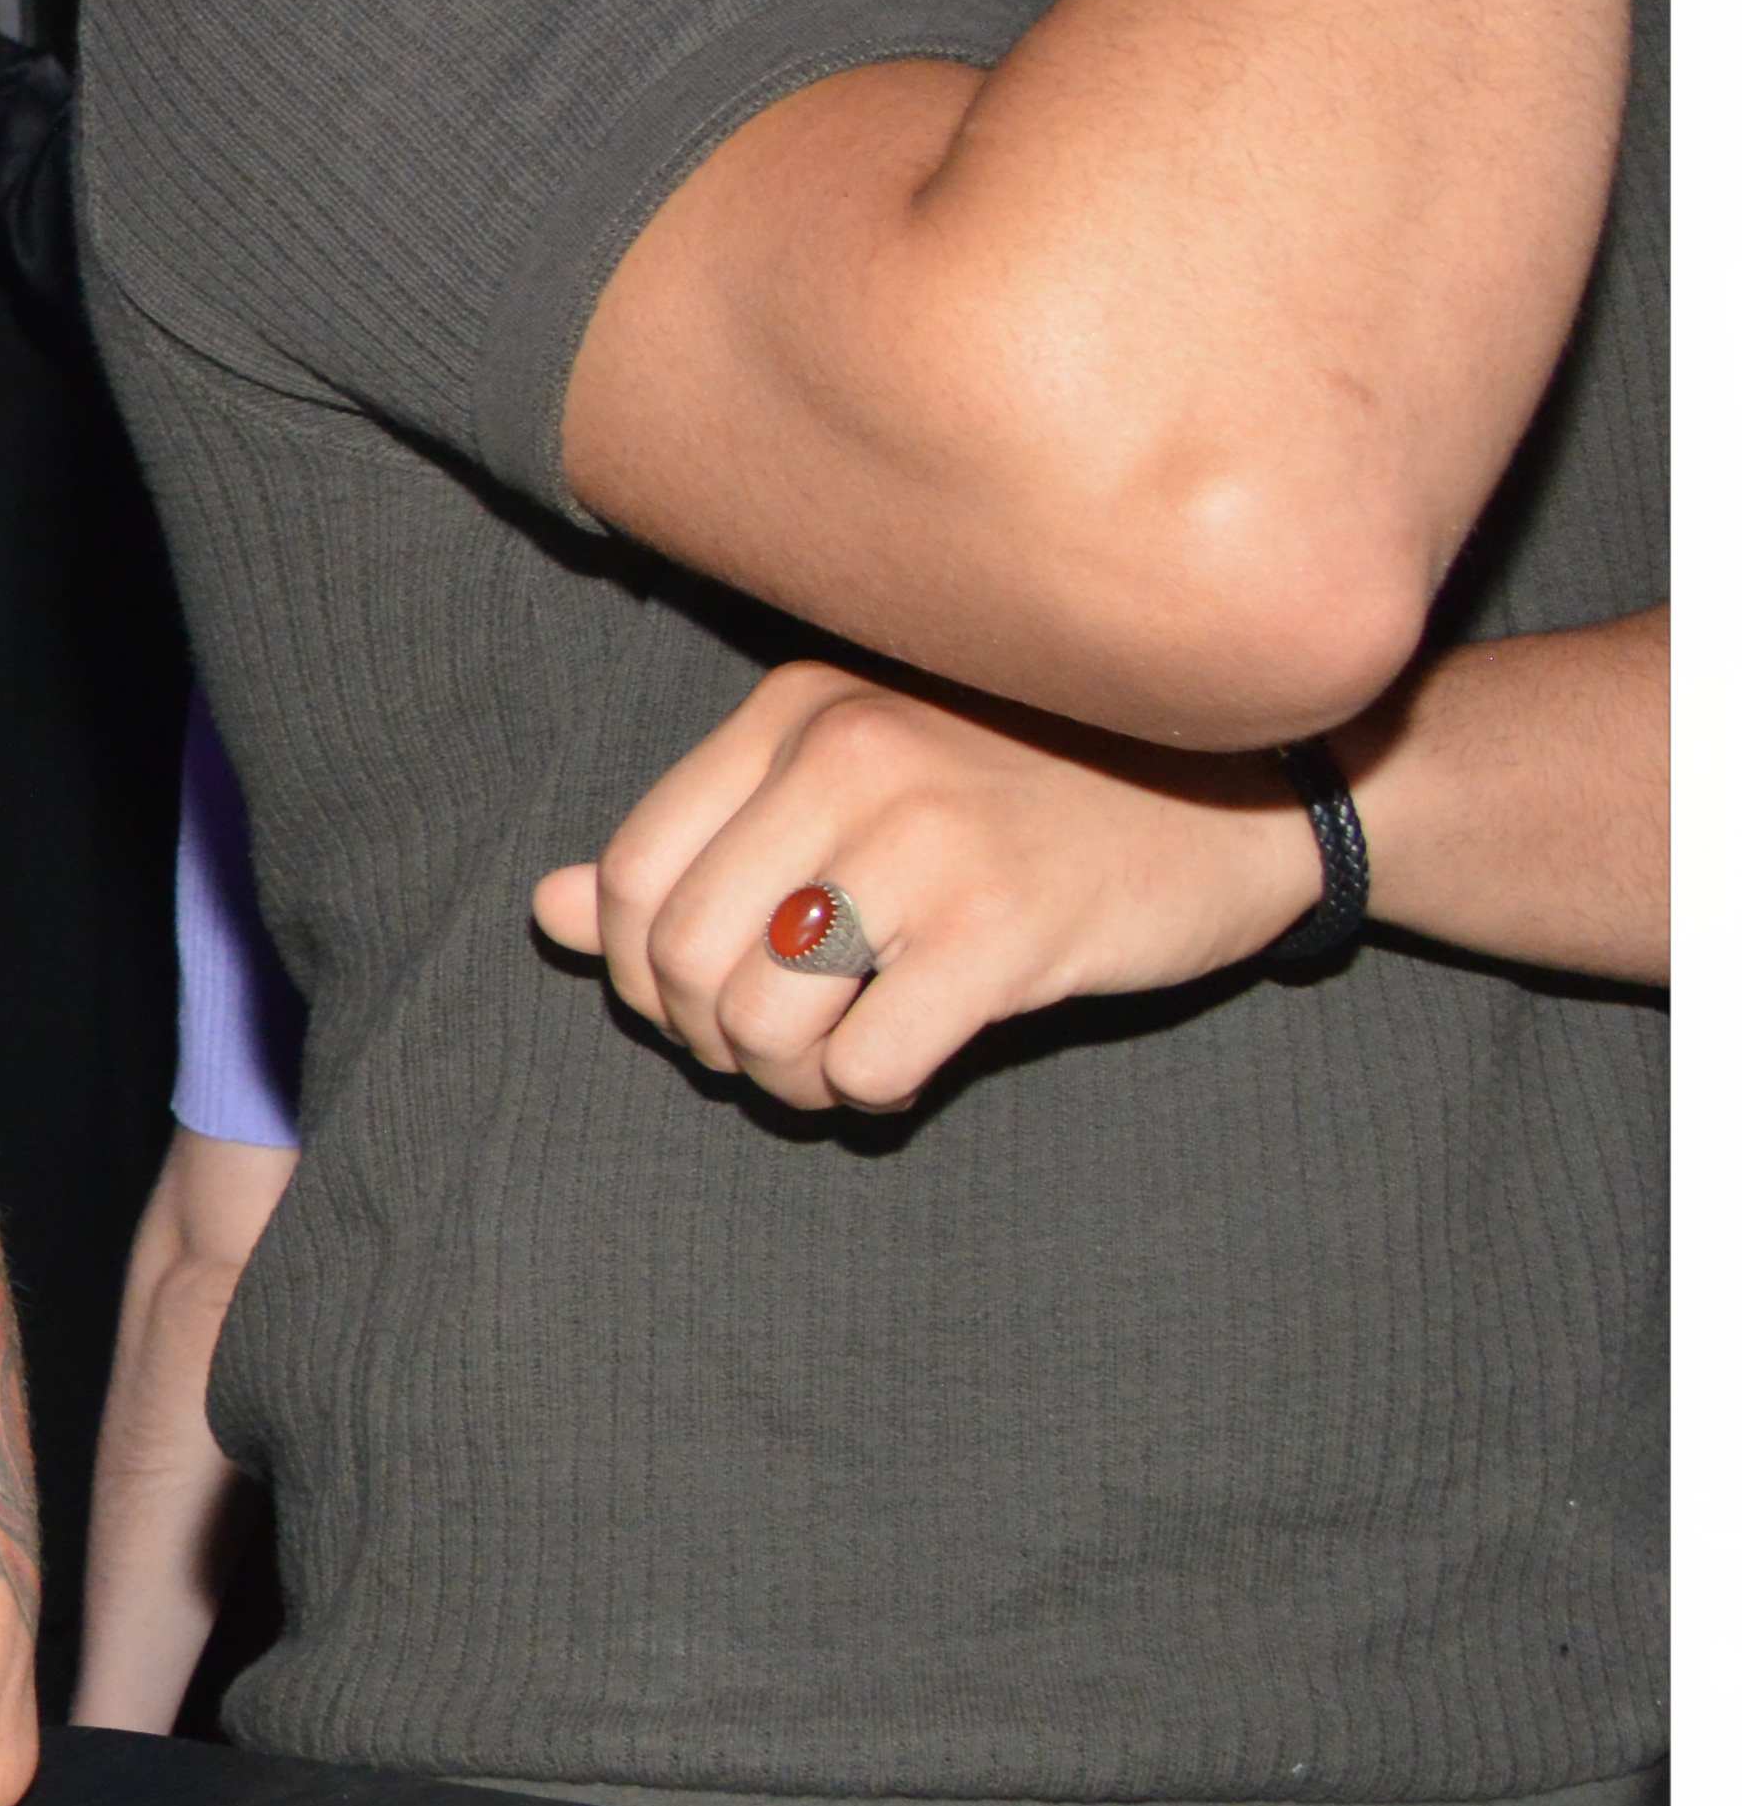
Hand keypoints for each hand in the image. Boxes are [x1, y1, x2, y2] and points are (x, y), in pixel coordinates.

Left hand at [531, 654, 1314, 1110]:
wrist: (1253, 796)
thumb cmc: (1035, 796)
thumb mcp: (862, 788)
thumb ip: (707, 842)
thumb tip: (552, 913)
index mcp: (796, 709)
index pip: (634, 870)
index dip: (640, 969)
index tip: (699, 1001)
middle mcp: (846, 757)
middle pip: (678, 955)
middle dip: (704, 1035)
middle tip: (771, 1051)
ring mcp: (926, 840)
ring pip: (755, 1019)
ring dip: (779, 1076)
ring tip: (830, 1067)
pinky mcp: (1004, 930)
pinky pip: (861, 1065)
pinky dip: (861, 1095)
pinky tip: (900, 1070)